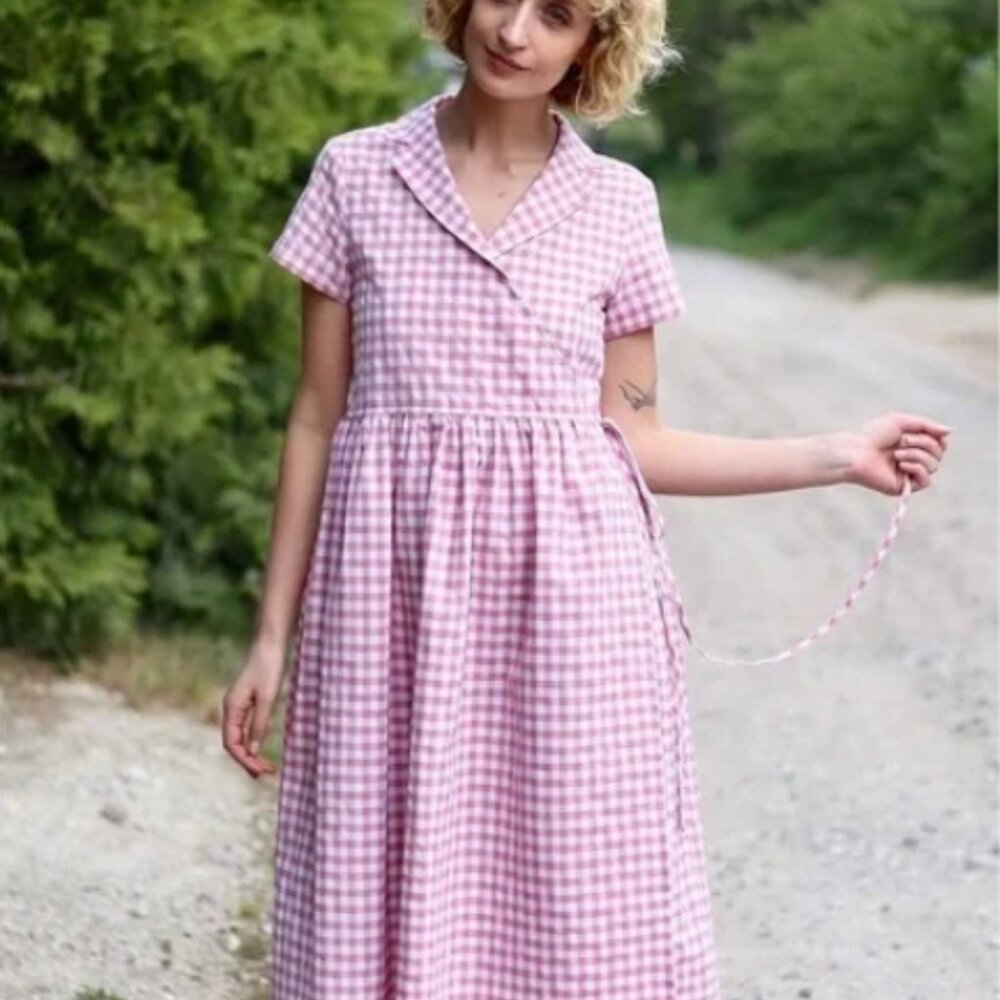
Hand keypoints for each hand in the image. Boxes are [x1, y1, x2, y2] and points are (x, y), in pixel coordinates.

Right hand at [221, 638, 284, 778]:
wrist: (270, 644)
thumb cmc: (269, 667)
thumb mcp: (268, 698)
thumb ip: (260, 723)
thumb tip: (254, 750)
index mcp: (232, 708)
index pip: (232, 744)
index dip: (245, 760)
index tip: (260, 771)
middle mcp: (231, 709)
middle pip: (234, 743)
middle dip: (248, 760)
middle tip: (266, 774)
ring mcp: (238, 705)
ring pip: (239, 737)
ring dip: (251, 753)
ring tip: (265, 767)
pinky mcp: (247, 701)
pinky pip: (245, 727)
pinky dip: (253, 740)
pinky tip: (262, 748)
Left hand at [839, 412, 951, 495]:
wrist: (854, 451)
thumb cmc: (872, 435)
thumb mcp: (901, 422)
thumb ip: (926, 425)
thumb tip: (950, 431)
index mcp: (912, 444)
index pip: (940, 444)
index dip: (937, 438)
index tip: (923, 430)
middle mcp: (912, 459)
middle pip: (939, 453)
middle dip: (923, 443)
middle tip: (901, 441)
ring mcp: (908, 474)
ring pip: (934, 466)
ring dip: (917, 455)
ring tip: (896, 454)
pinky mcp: (903, 486)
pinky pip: (926, 480)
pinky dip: (918, 469)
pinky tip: (902, 465)